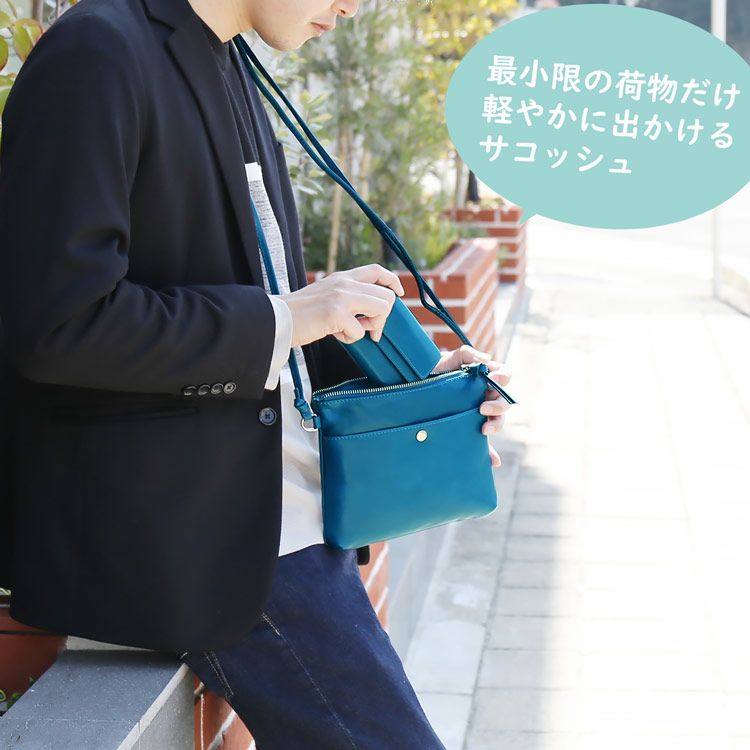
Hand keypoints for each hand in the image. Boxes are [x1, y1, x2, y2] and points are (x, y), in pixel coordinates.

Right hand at [279, 264, 404, 347]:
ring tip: (351, 331)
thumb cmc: (300, 314)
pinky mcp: (336, 313)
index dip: (392, 282)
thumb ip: (347, 299)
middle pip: (386, 297)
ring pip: (381, 309)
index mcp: (342, 278)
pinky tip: (335, 334)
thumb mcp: (326, 297)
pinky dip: (350, 338)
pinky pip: (360, 331)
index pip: (377, 270)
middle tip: (371, 331)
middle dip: (383, 317)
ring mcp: (341, 297)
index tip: (398, 294)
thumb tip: (370, 316)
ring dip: (371, 327)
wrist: (276, 319)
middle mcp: (344, 283)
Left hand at [432, 344, 512, 468]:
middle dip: (498, 405)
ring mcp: (476, 414)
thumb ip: (464, 355)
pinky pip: (482, 444)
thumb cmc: (430, 371)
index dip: (502, 378)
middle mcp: (483, 395)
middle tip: (483, 409)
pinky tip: (493, 462)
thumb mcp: (445, 360)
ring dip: (496, 425)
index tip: (492, 381)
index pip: (502, 375)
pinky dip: (490, 453)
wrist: (411, 389)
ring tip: (484, 430)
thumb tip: (485, 359)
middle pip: (503, 401)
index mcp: (481, 377)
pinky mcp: (468, 429)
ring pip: (497, 420)